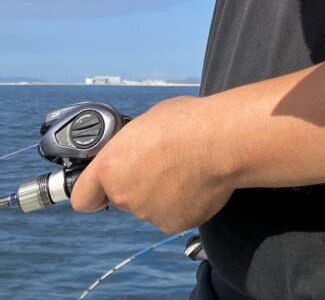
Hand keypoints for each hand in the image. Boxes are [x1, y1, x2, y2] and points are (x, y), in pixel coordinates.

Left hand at [70, 96, 234, 231]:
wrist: (220, 141)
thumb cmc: (186, 122)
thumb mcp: (147, 122)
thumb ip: (132, 145)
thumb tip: (138, 149)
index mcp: (111, 167)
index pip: (82, 198)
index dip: (92, 191)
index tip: (103, 185)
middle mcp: (125, 195)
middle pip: (121, 197)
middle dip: (136, 184)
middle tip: (159, 163)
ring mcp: (149, 213)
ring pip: (148, 206)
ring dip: (160, 192)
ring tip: (184, 168)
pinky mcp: (174, 223)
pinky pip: (171, 213)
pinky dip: (181, 202)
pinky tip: (195, 181)